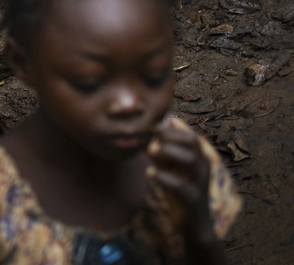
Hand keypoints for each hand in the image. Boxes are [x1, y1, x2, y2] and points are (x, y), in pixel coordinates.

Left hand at [147, 120, 215, 238]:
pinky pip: (181, 186)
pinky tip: (150, 173)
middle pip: (192, 142)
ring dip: (169, 151)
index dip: (171, 129)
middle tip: (151, 134)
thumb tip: (147, 135)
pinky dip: (164, 177)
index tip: (151, 125)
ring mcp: (200, 183)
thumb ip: (161, 153)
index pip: (189, 135)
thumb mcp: (170, 169)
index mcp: (198, 158)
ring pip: (190, 160)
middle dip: (171, 135)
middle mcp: (202, 167)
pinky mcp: (194, 200)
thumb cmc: (179, 191)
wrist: (192, 223)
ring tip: (150, 150)